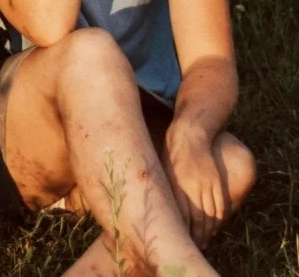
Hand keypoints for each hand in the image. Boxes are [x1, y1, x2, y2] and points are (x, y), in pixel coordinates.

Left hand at [163, 123, 225, 248]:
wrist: (190, 135)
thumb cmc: (170, 151)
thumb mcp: (163, 170)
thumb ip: (166, 189)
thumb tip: (165, 207)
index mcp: (178, 186)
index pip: (182, 215)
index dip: (184, 231)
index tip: (183, 241)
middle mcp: (194, 187)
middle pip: (198, 218)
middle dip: (197, 235)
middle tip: (196, 246)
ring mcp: (207, 185)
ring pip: (210, 213)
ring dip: (208, 229)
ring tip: (205, 240)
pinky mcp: (216, 181)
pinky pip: (219, 203)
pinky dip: (218, 217)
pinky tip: (215, 226)